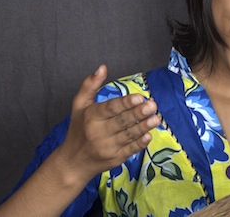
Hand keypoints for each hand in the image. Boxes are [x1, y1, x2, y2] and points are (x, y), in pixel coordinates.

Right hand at [0, 65, 159, 215]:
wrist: (73, 162)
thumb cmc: (78, 129)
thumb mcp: (79, 105)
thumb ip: (90, 85)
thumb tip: (102, 67)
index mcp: (90, 116)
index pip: (110, 108)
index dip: (125, 103)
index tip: (139, 97)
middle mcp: (98, 132)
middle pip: (121, 121)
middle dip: (138, 113)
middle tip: (152, 105)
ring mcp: (107, 147)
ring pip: (128, 135)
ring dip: (144, 127)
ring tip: (156, 118)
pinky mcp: (115, 159)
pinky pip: (130, 150)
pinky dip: (140, 143)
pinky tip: (149, 135)